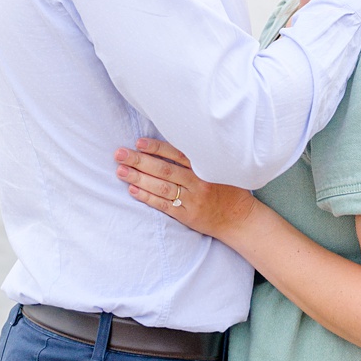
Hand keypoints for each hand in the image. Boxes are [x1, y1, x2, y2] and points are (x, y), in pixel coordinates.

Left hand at [115, 139, 253, 237]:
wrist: (241, 219)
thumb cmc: (227, 188)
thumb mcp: (220, 167)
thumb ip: (199, 157)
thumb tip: (172, 141)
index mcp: (206, 168)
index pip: (177, 154)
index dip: (157, 148)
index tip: (138, 142)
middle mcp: (199, 182)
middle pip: (164, 170)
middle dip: (139, 161)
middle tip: (119, 154)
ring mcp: (193, 200)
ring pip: (161, 188)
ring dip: (139, 178)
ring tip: (120, 171)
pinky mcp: (188, 216)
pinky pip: (164, 206)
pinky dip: (147, 197)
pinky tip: (132, 190)